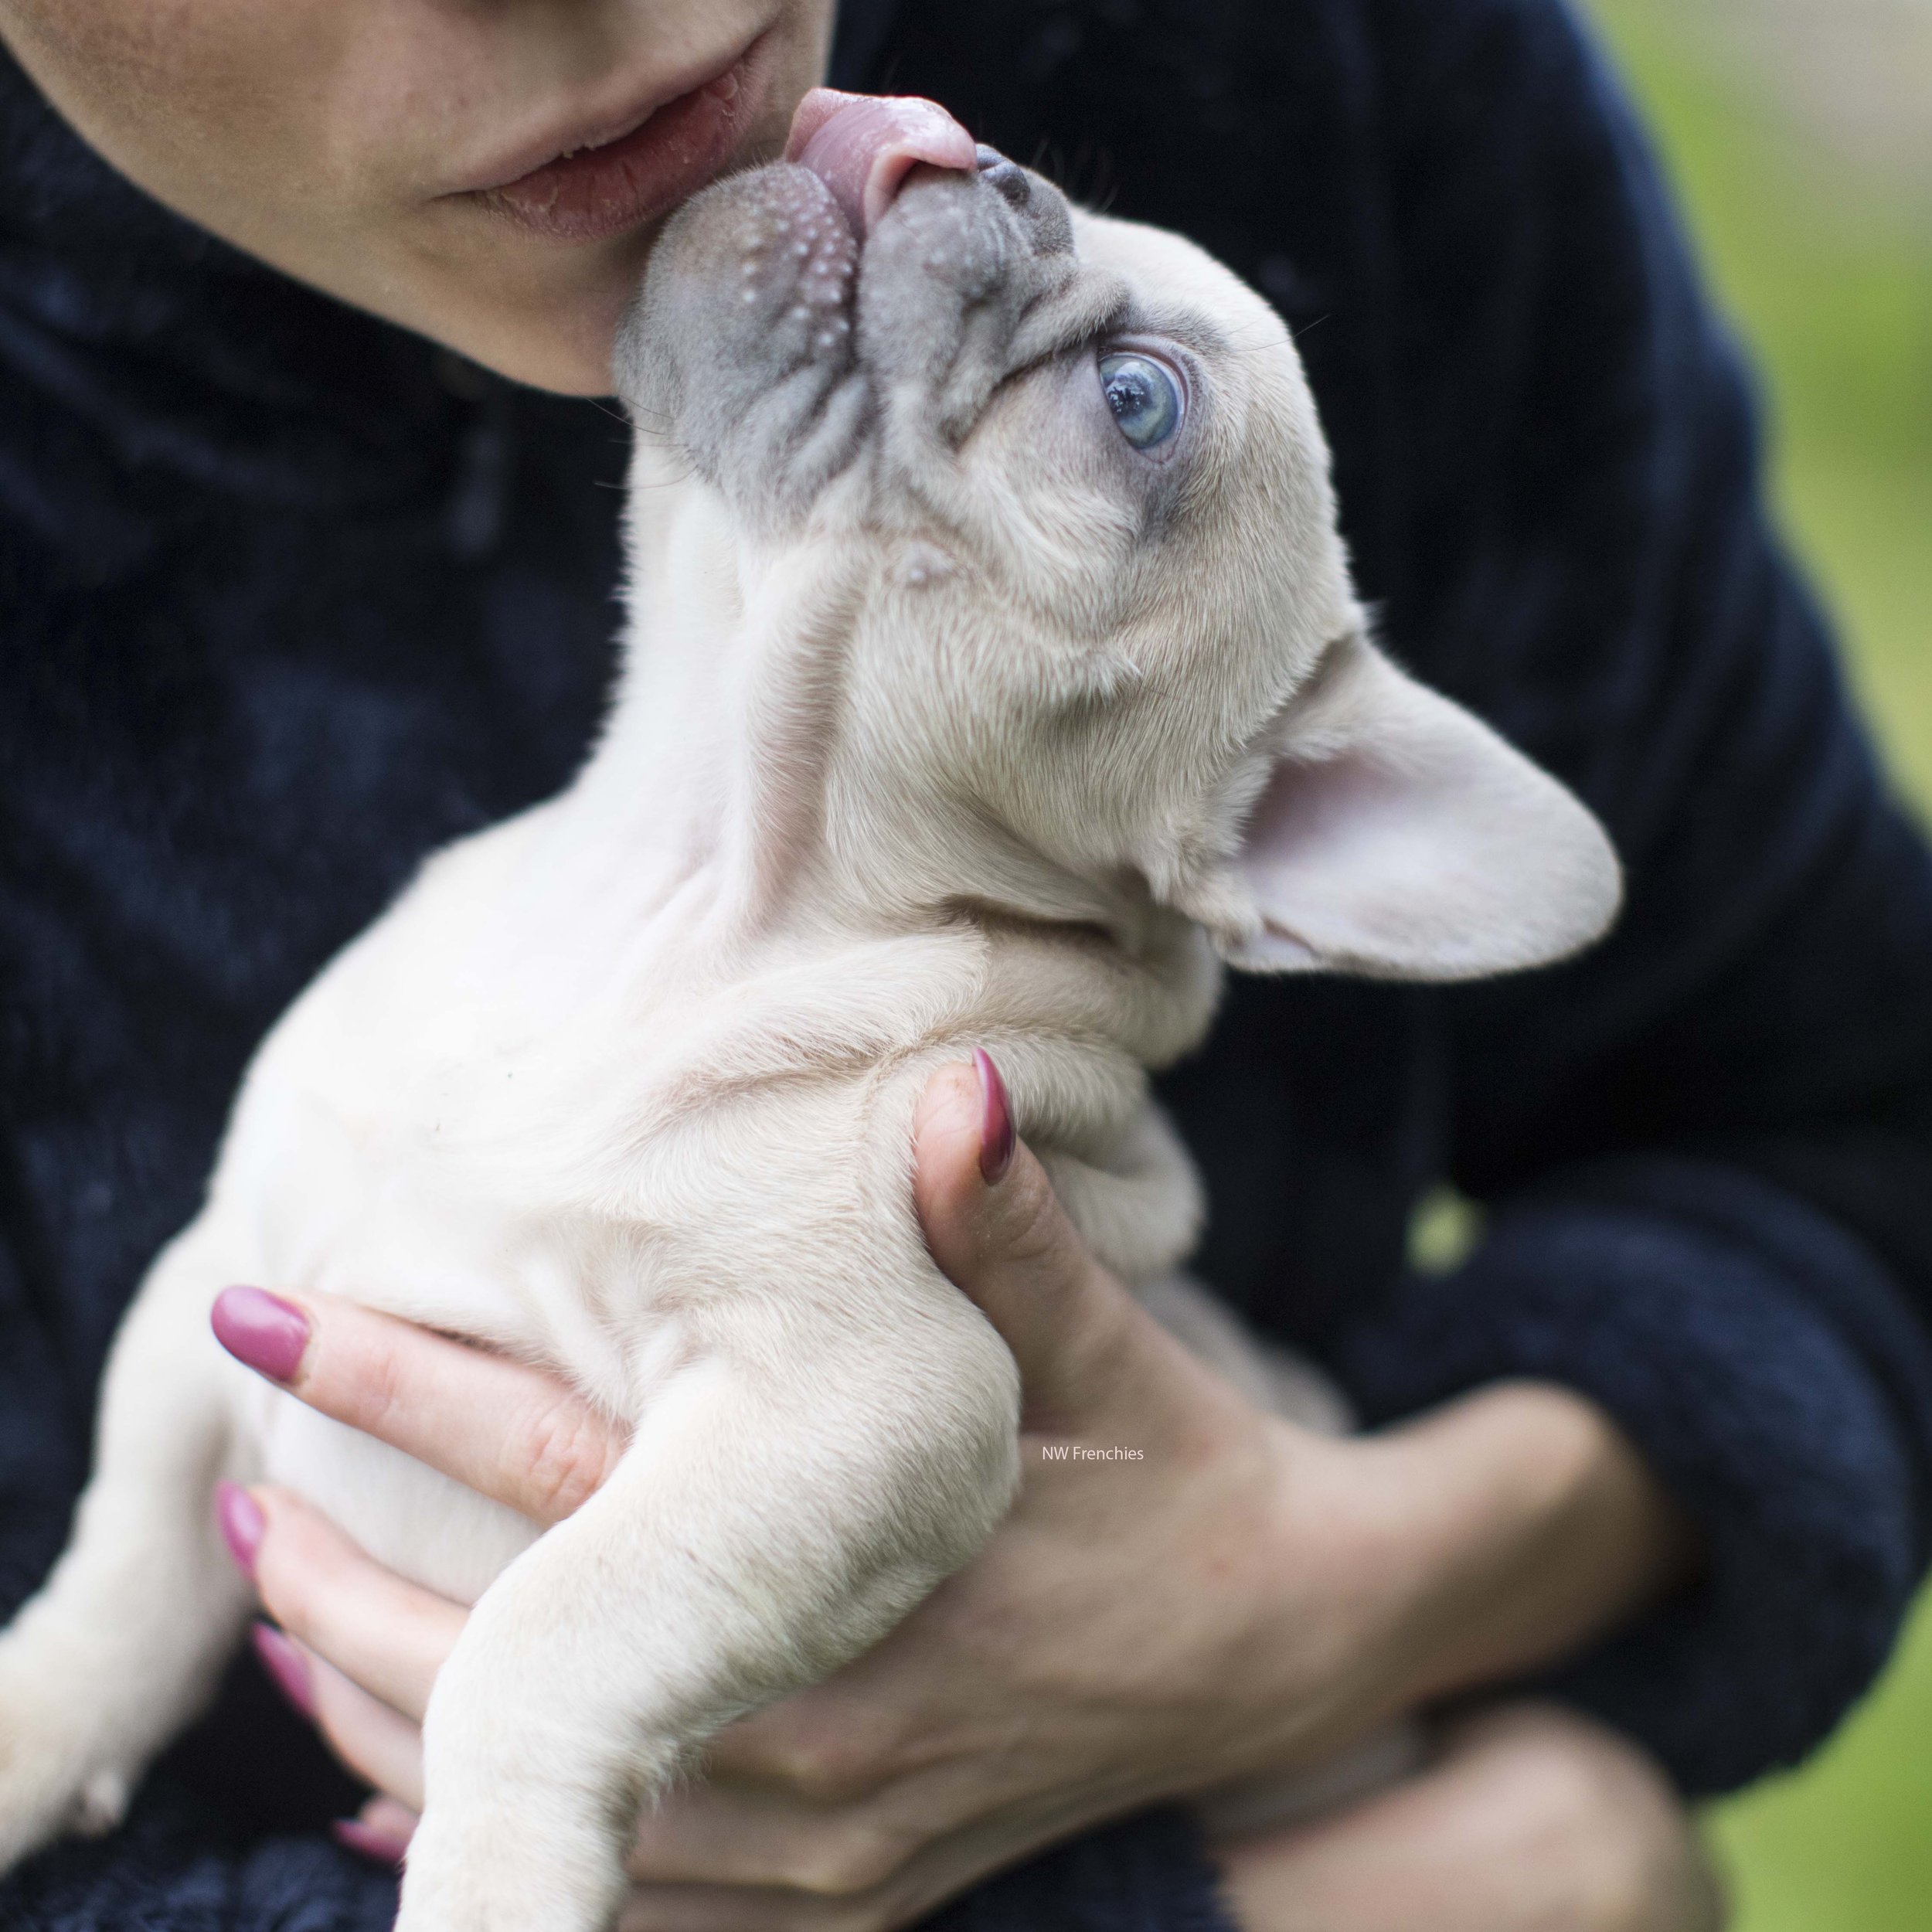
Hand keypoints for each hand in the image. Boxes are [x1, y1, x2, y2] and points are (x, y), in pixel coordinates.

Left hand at [216, 1059, 1693, 1929]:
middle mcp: (814, 1733)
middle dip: (348, 1567)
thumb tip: (951, 1081)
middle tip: (233, 1479)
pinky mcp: (844, 1888)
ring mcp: (822, 1835)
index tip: (273, 1315)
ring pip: (551, 1795)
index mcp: (852, 1576)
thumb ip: (1004, 1227)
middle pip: (517, 1658)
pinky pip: (629, 1899)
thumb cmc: (1176, 1470)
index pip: (575, 1470)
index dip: (410, 1386)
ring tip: (277, 1609)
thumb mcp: (1102, 1345)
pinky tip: (378, 1806)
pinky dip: (499, 1847)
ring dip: (390, 1710)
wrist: (1277, 1647)